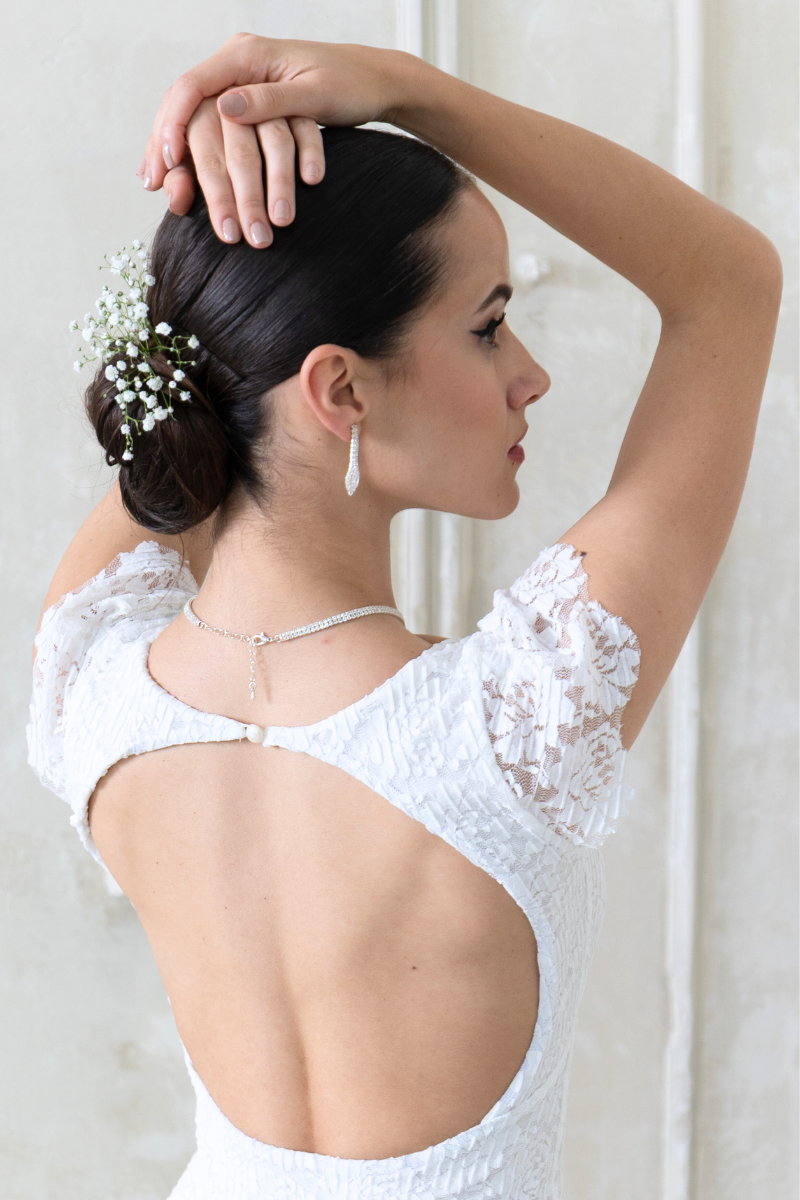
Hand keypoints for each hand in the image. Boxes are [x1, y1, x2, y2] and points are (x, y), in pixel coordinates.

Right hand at [139, 34, 415, 244]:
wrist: (377, 84)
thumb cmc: (352, 86)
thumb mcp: (315, 94)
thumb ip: (272, 100)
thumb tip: (226, 108)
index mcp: (247, 55)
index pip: (192, 87)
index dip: (172, 124)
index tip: (169, 162)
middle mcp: (238, 68)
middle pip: (193, 115)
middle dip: (183, 162)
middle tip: (169, 196)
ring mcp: (243, 89)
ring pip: (201, 130)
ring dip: (193, 172)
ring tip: (183, 205)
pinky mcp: (251, 111)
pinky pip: (215, 139)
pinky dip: (200, 166)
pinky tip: (183, 188)